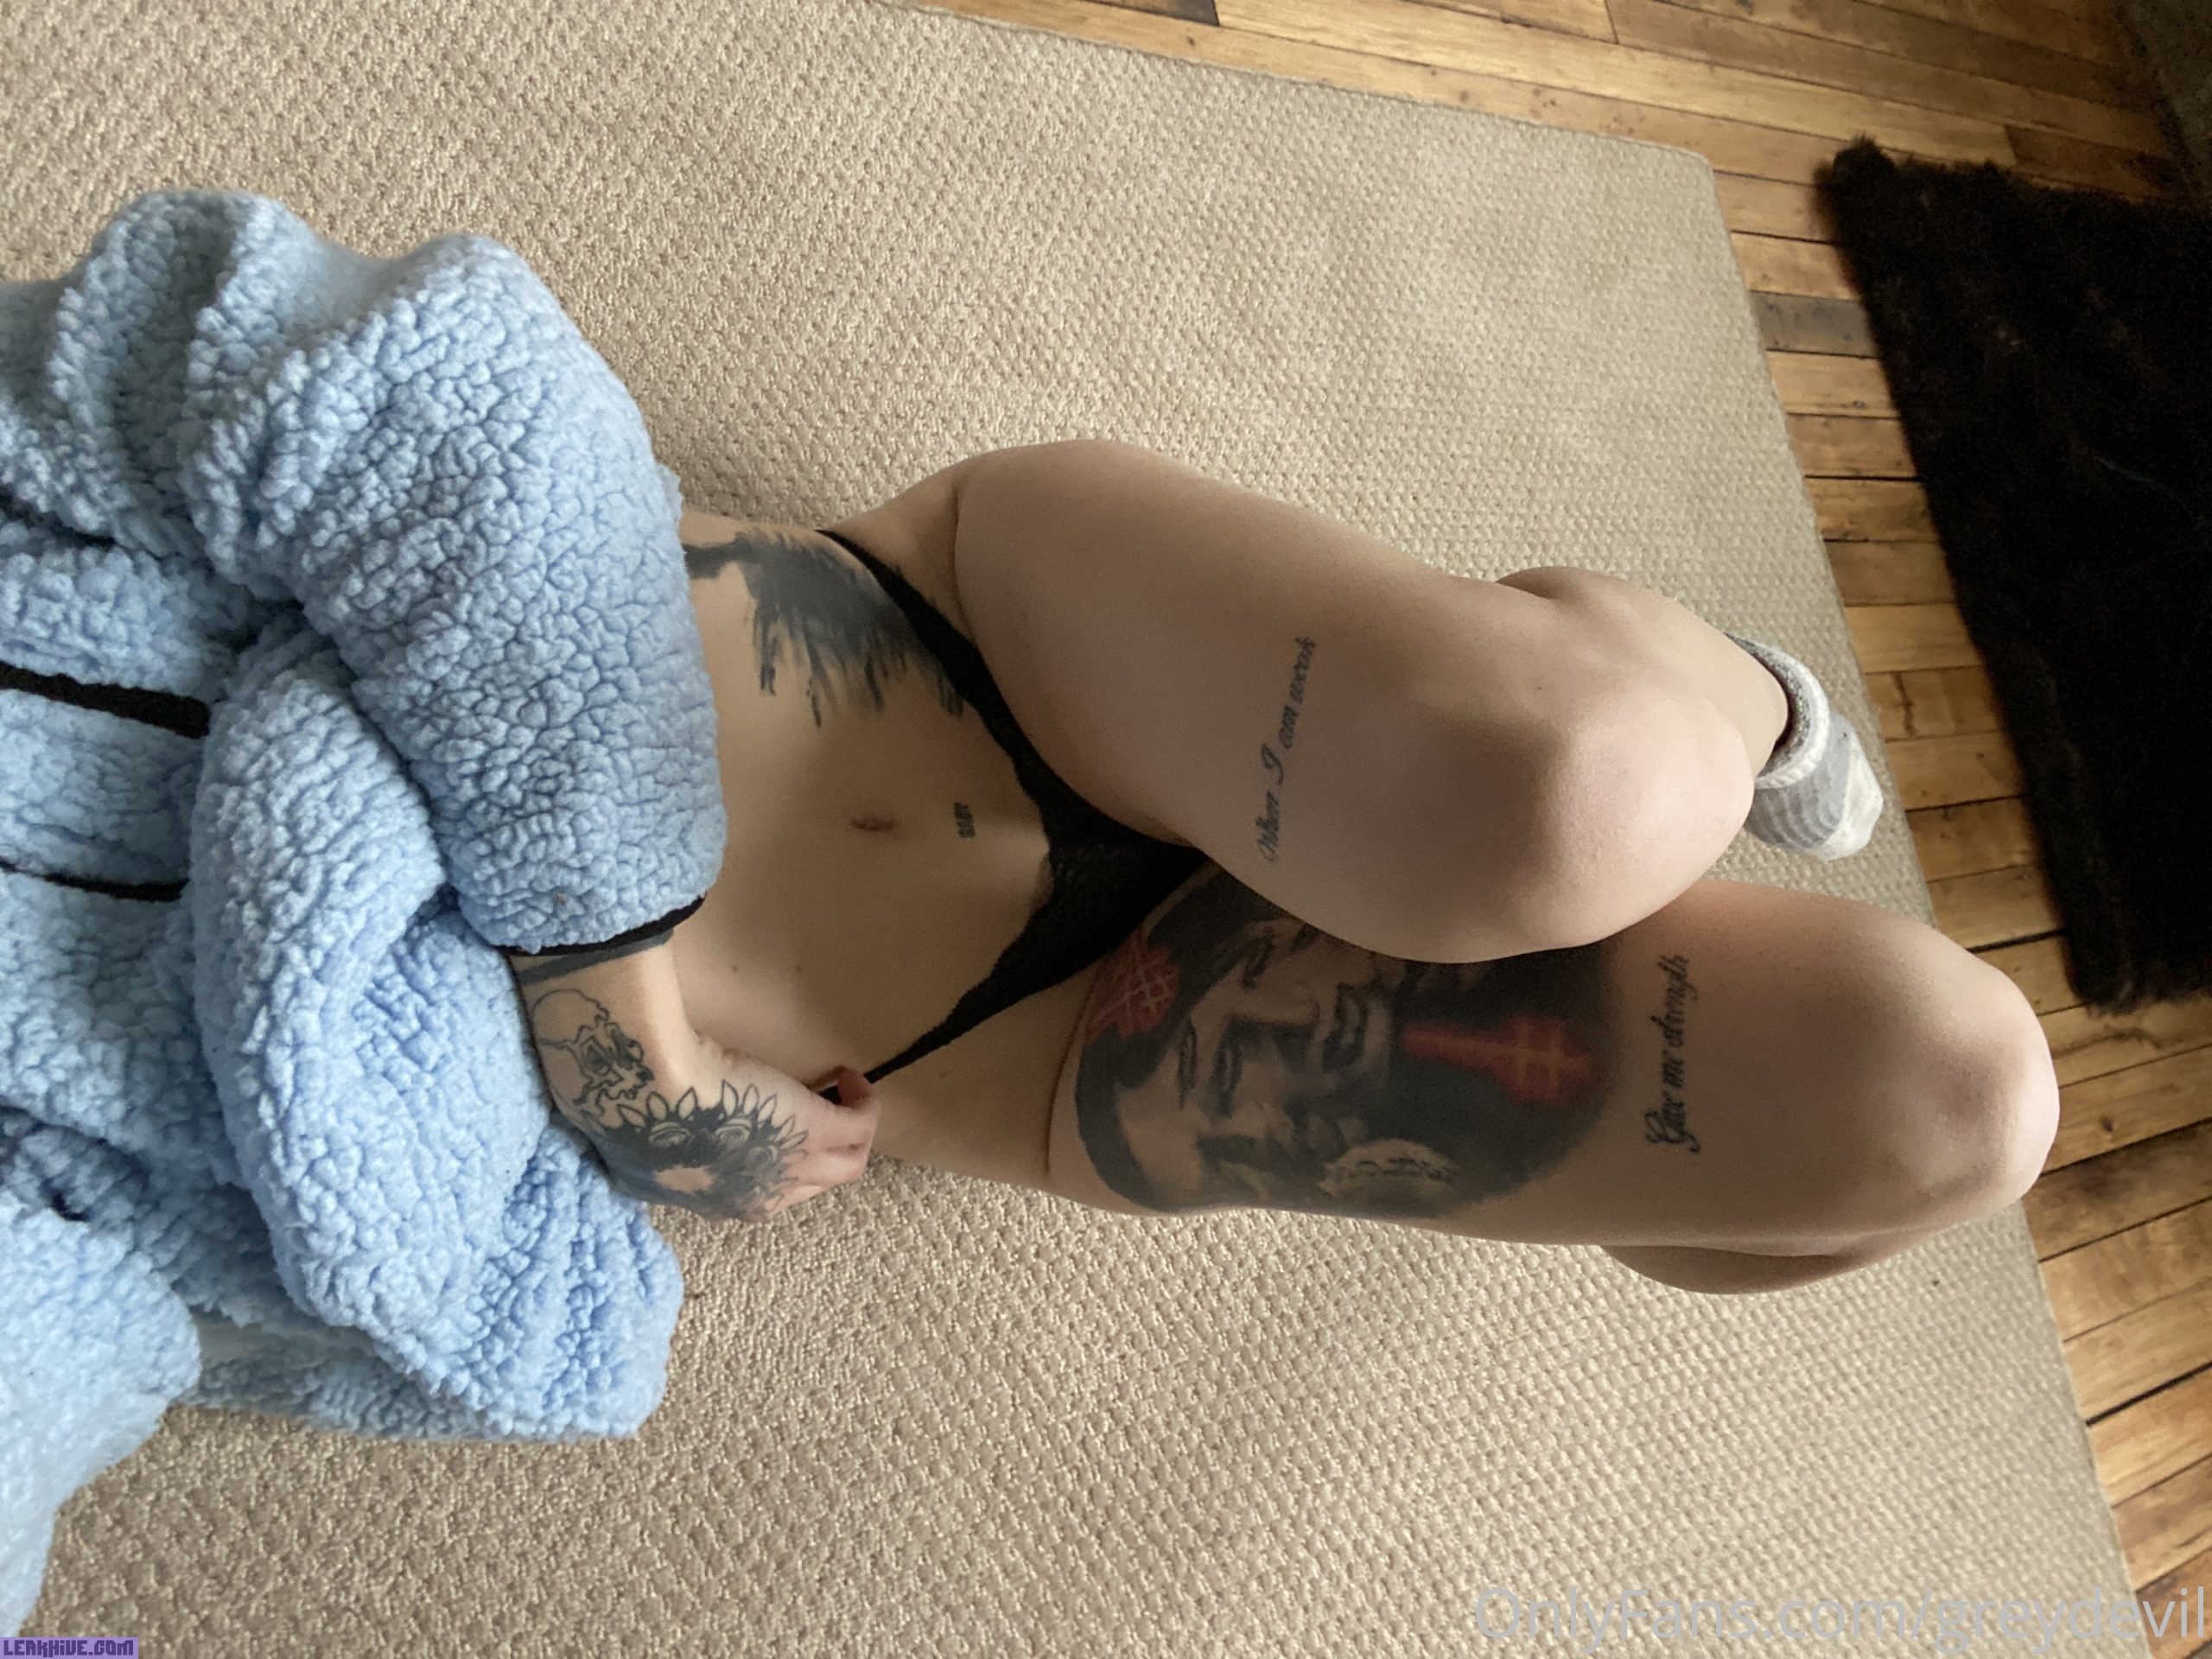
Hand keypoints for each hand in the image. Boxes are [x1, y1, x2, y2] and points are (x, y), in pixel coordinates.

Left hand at [511, 942, 881, 1222]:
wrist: (648, 1090)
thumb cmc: (629, 1108)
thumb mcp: (631, 1141)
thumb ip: (645, 1146)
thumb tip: (640, 1133)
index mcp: (713, 1203)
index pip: (760, 1195)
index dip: (772, 1159)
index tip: (766, 1121)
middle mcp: (757, 1199)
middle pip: (809, 1186)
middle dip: (815, 1148)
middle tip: (812, 1102)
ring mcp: (792, 1169)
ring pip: (845, 1164)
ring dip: (849, 1129)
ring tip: (838, 1090)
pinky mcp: (816, 1130)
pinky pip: (862, 1128)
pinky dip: (862, 1103)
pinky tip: (845, 1074)